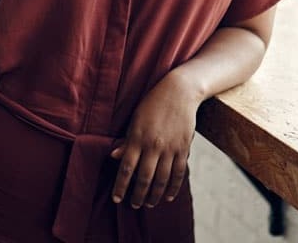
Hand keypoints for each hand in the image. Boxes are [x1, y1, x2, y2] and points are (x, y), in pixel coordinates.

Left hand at [110, 72, 200, 209]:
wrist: (179, 91)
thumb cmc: (152, 103)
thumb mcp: (135, 119)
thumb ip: (126, 140)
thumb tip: (113, 156)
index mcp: (137, 137)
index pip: (126, 168)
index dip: (120, 185)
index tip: (116, 198)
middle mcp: (153, 145)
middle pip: (144, 177)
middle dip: (138, 195)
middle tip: (133, 205)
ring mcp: (170, 148)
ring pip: (162, 179)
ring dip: (154, 194)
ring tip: (149, 204)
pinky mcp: (183, 148)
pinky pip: (179, 173)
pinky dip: (174, 187)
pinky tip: (168, 196)